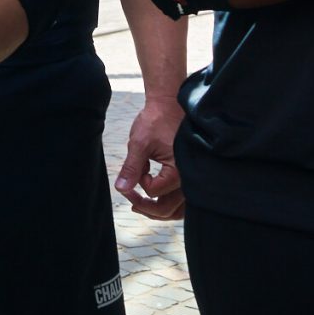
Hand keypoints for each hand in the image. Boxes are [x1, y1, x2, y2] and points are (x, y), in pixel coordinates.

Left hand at [114, 95, 184, 220]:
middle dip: (146, 206)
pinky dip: (169, 202)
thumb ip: (131, 168)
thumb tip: (121, 189)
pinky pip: (182, 200)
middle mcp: (190, 178)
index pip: (155, 191)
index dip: (139, 182)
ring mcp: (192, 178)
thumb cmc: (156, 120)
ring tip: (140, 205)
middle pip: (168, 209)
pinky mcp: (190, 175)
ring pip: (178, 209)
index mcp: (179, 170)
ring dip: (159, 210)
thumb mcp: (139, 143)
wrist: (170, 103)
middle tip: (129, 197)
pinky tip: (155, 195)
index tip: (136, 167)